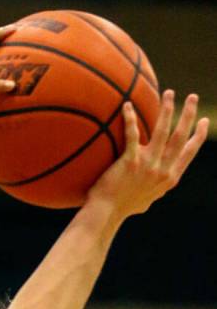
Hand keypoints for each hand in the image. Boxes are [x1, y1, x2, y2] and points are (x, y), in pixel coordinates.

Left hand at [87, 90, 208, 218]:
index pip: (189, 152)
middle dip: (189, 114)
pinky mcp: (129, 162)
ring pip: (162, 131)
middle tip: (192, 97)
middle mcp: (162, 170)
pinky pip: (132, 134)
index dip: (198, 135)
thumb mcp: (146, 200)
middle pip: (180, 136)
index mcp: (169, 178)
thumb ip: (154, 187)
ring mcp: (147, 165)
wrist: (105, 215)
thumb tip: (155, 185)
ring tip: (169, 93)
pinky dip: (130, 118)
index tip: (203, 121)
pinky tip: (128, 105)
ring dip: (168, 109)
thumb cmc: (121, 209)